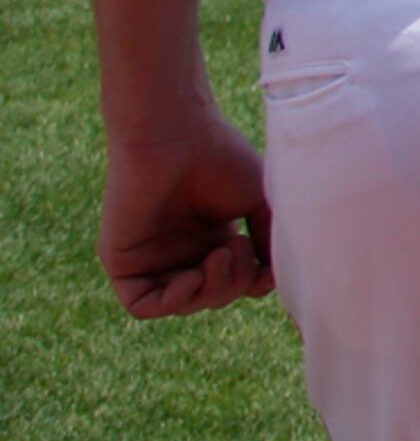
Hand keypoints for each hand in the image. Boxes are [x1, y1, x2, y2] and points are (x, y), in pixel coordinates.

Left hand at [98, 107, 272, 317]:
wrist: (175, 136)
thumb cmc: (220, 158)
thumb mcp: (259, 204)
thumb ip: (268, 243)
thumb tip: (275, 278)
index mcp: (211, 237)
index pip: (233, 280)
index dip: (253, 284)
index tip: (268, 268)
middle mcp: (181, 250)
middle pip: (210, 295)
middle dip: (233, 284)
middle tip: (238, 248)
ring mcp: (151, 258)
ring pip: (181, 303)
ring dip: (208, 290)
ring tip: (220, 254)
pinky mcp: (123, 262)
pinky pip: (142, 305)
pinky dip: (172, 301)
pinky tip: (191, 277)